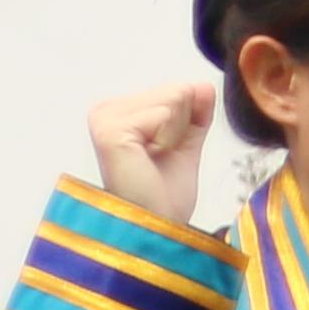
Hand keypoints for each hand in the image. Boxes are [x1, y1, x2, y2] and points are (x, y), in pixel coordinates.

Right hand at [84, 84, 211, 228]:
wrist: (159, 226)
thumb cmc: (165, 193)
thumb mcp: (186, 144)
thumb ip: (195, 113)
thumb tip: (204, 84)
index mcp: (117, 110)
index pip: (176, 90)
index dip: (186, 125)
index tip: (166, 153)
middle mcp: (104, 109)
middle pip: (177, 90)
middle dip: (183, 128)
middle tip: (161, 158)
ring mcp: (104, 118)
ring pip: (174, 98)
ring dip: (177, 135)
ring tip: (154, 159)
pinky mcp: (111, 130)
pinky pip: (165, 112)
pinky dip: (169, 139)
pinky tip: (149, 158)